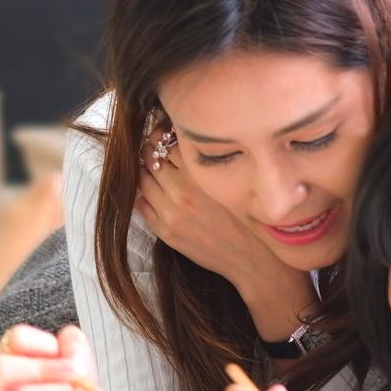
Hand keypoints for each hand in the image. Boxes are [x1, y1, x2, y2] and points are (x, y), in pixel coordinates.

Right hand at [0, 324, 101, 390]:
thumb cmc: (70, 390)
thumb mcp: (78, 358)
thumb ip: (73, 342)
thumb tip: (67, 336)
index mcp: (5, 357)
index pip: (14, 338)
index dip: (44, 342)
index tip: (63, 354)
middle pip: (1, 366)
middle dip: (44, 368)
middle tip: (72, 372)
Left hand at [136, 126, 298, 290]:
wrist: (248, 256)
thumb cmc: (244, 217)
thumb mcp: (227, 182)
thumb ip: (203, 164)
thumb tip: (181, 143)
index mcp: (199, 176)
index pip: (168, 144)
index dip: (164, 136)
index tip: (165, 134)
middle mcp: (181, 193)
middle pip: (152, 160)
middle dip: (151, 150)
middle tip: (155, 147)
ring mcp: (170, 214)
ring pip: (143, 181)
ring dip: (144, 171)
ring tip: (152, 168)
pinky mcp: (165, 232)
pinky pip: (142, 205)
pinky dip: (143, 195)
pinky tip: (151, 191)